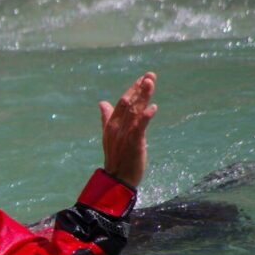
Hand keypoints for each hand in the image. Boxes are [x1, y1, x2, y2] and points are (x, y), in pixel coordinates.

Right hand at [99, 72, 157, 187]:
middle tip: (150, 75)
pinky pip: (140, 127)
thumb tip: (102, 102)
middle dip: (140, 88)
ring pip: (134, 111)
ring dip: (143, 96)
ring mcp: (125, 134)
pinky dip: (146, 116)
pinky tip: (153, 107)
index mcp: (112, 124)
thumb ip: (106, 118)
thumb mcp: (110, 135)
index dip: (133, 89)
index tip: (143, 78)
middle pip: (129, 103)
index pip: (123, 102)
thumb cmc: (117, 158)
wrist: (118, 179)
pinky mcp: (134, 143)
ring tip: (150, 83)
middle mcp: (117, 127)